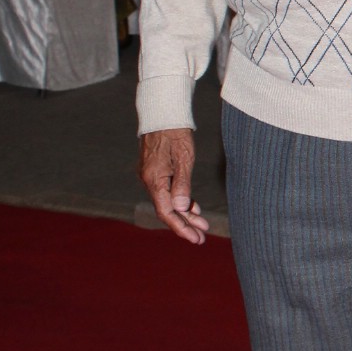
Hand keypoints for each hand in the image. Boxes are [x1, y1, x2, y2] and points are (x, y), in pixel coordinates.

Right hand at [139, 128, 208, 244]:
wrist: (162, 111)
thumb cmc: (175, 132)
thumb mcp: (184, 157)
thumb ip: (183, 184)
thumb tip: (182, 209)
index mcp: (154, 179)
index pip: (167, 212)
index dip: (181, 227)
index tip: (195, 239)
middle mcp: (149, 180)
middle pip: (167, 209)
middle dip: (185, 225)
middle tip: (202, 237)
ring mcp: (150, 175)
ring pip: (168, 201)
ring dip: (185, 214)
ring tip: (202, 225)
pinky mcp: (155, 170)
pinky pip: (167, 191)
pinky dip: (181, 200)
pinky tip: (193, 207)